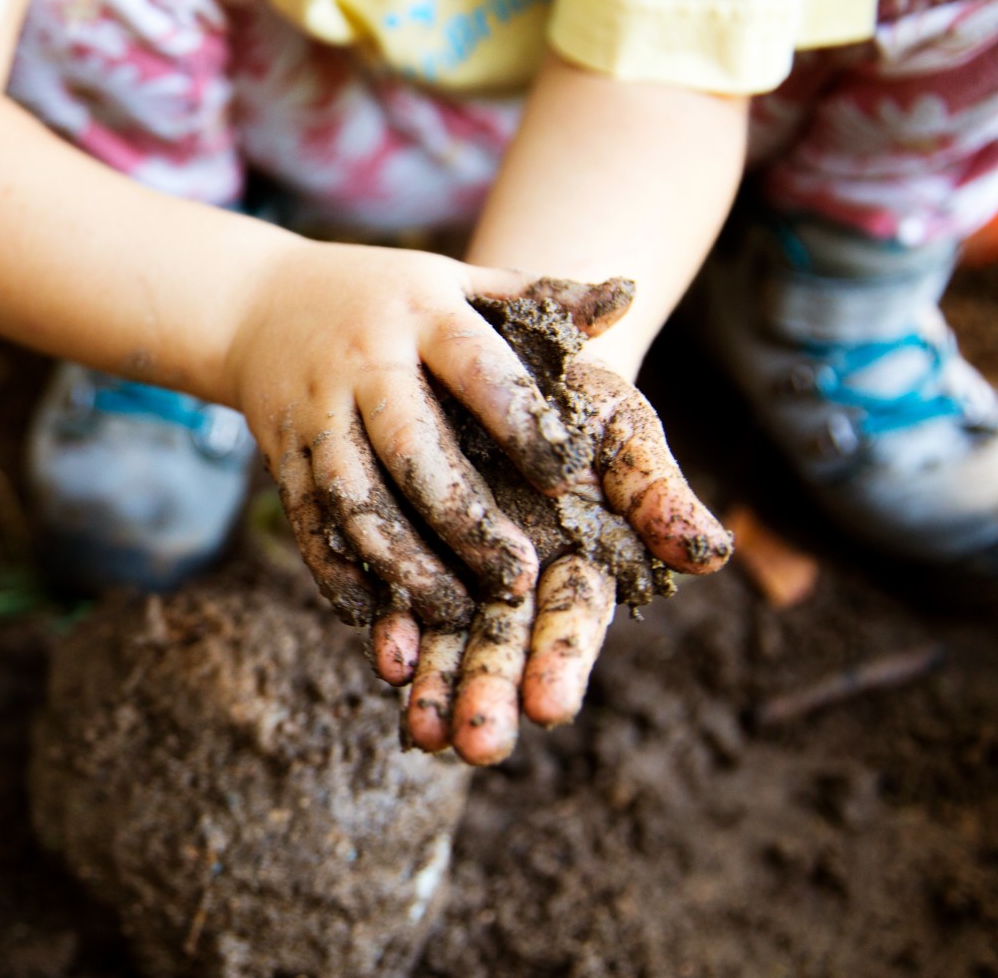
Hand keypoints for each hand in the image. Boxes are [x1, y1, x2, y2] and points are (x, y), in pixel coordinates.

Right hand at [224, 245, 729, 763]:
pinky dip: (335, 570)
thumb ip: (540, 297)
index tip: (570, 479)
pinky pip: (306, 520)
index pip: (477, 369)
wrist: (256, 303)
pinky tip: (372, 613)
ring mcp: (315, 412)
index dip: (522, 424)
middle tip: (518, 579)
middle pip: (411, 448)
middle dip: (464, 520)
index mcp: (422, 314)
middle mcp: (364, 363)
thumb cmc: (389, 298)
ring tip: (452, 612)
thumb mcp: (460, 281)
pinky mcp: (280, 454)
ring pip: (353, 496)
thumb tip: (629, 296)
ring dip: (400, 561)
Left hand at [385, 358, 731, 763]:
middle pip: (508, 642)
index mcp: (585, 558)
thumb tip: (713, 553)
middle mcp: (525, 575)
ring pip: (453, 636)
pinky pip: (401, 598)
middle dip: (492, 692)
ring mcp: (468, 567)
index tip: (548, 708)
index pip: (574, 619)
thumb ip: (657, 491)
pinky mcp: (416, 548)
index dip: (561, 660)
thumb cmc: (581, 394)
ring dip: (439, 685)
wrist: (503, 351)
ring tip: (422, 737)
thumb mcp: (624, 429)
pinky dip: (394, 632)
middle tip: (477, 747)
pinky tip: (385, 665)